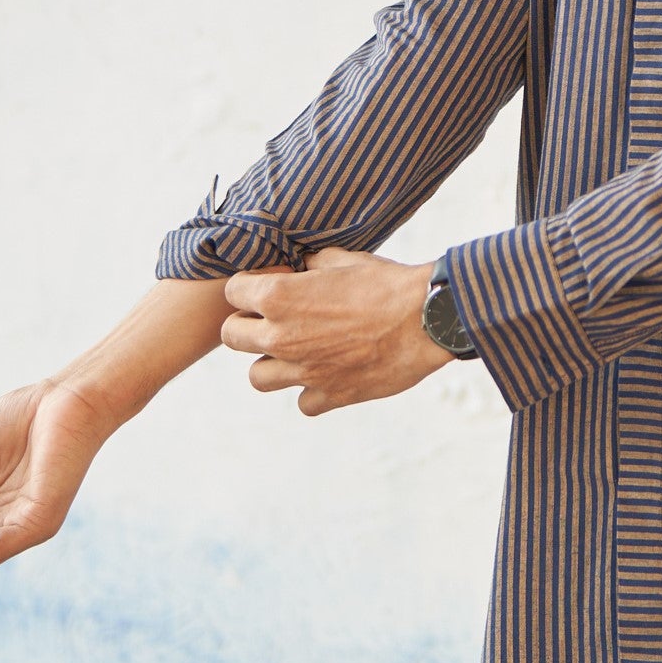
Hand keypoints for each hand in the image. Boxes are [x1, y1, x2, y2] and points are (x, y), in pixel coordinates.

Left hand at [220, 246, 450, 413]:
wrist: (429, 319)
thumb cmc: (389, 283)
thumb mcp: (345, 259)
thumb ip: (313, 266)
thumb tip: (304, 267)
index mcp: (279, 297)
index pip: (233, 291)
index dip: (250, 284)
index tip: (271, 283)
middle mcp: (282, 337)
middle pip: (232, 336)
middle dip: (247, 324)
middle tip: (274, 318)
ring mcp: (304, 372)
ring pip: (258, 378)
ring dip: (271, 363)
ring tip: (295, 351)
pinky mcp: (332, 395)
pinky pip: (303, 403)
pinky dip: (311, 391)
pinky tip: (327, 374)